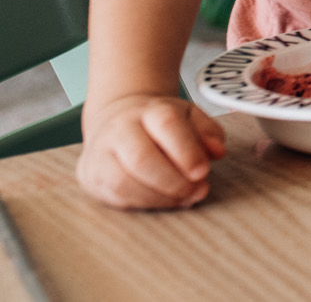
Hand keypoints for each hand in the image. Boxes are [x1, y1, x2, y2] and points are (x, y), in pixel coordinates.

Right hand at [77, 93, 225, 209]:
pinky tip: (161, 201)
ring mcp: (101, 152)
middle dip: (173, 182)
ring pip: (122, 182)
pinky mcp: (90, 175)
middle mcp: (121, 128)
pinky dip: (141, 203)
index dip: (187, 151)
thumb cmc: (160, 124)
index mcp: (150, 110)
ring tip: (183, 198)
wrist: (117, 119)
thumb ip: (209, 132)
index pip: (167, 125)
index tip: (203, 172)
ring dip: (157, 197)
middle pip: (141, 158)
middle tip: (197, 191)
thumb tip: (217, 151)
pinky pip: (113, 196)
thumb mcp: (190, 117)